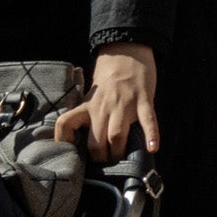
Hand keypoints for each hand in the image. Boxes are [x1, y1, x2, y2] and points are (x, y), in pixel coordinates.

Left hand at [52, 44, 159, 162]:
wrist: (127, 54)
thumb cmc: (109, 80)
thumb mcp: (92, 96)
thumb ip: (87, 115)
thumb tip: (81, 140)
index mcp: (87, 105)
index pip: (65, 123)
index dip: (64, 140)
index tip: (71, 151)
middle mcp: (102, 106)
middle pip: (95, 141)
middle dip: (100, 157)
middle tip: (105, 162)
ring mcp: (124, 104)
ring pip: (116, 135)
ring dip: (118, 152)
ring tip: (121, 159)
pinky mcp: (143, 101)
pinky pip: (147, 120)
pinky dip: (151, 135)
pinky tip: (153, 148)